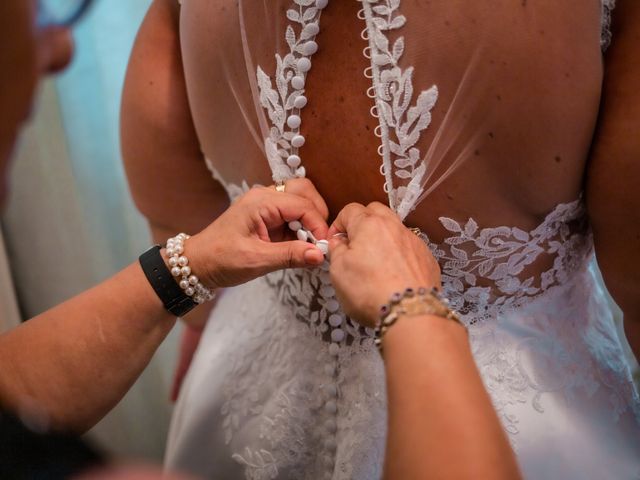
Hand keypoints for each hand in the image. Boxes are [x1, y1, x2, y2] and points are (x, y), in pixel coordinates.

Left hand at [187, 178, 328, 288]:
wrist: (198, 263)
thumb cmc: (221, 260)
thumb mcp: (256, 260)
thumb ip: (290, 256)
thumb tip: (320, 255)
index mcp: (261, 202)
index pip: (303, 205)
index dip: (318, 226)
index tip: (323, 248)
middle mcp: (265, 197)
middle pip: (305, 192)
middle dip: (317, 215)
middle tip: (319, 242)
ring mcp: (266, 204)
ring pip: (300, 200)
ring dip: (310, 220)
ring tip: (309, 245)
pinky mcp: (267, 215)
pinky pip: (292, 213)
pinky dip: (301, 227)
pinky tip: (299, 245)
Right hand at [328, 202, 440, 327]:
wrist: (410, 313)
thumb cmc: (370, 291)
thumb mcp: (338, 271)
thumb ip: (336, 250)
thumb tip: (339, 243)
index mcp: (369, 224)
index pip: (350, 210)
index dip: (338, 225)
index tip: (334, 242)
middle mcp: (394, 227)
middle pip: (376, 212)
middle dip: (362, 223)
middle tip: (354, 245)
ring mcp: (414, 242)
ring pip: (395, 229)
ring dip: (382, 239)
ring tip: (374, 262)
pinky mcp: (427, 259)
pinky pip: (409, 248)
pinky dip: (399, 255)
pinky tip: (394, 275)